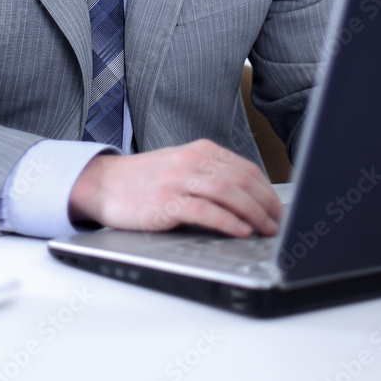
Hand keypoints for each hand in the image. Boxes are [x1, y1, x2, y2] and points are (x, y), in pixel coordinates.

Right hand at [68, 139, 281, 237]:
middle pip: (241, 179)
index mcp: (198, 150)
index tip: (277, 207)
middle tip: (277, 222)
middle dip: (265, 203)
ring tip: (266, 229)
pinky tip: (240, 231)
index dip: (266, 189)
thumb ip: (208, 174)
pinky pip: (205, 211)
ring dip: (253, 213)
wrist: (102, 183)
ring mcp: (178, 180)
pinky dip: (228, 221)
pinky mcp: (166, 202)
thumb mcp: (179, 166)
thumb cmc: (143, 180)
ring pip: (228, 192)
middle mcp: (191, 160)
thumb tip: (245, 196)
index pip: (244, 167)